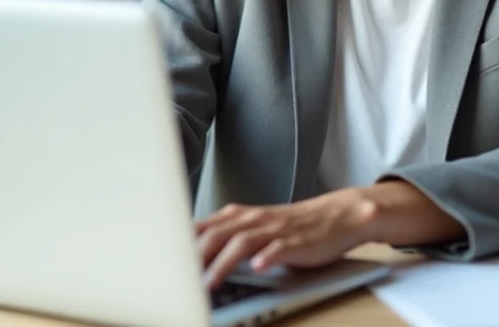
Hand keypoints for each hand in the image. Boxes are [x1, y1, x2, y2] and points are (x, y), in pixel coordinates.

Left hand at [195, 188, 378, 288]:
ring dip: (223, 264)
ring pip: (242, 243)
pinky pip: (279, 248)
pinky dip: (268, 258)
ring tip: (210, 283)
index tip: (162, 264)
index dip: (181, 246)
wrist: (336, 216)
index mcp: (238, 217)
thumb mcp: (253, 227)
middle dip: (195, 257)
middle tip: (179, 280)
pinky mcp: (296, 242)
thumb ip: (224, 237)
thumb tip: (192, 257)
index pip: (201, 228)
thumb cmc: (291, 226)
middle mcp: (252, 220)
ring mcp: (274, 230)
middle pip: (216, 234)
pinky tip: (259, 268)